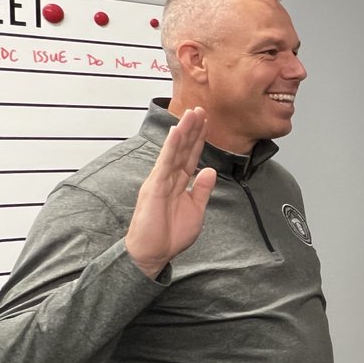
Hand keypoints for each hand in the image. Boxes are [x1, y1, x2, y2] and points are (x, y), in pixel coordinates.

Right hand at [125, 107, 216, 278]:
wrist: (153, 253)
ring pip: (174, 151)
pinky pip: (165, 164)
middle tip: (201, 109)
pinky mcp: (154, 187)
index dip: (199, 139)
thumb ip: (202, 190)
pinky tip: (176, 133)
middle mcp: (168, 177)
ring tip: (191, 113)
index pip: (191, 156)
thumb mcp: (196, 210)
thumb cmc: (171, 234)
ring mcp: (160, 180)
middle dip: (192, 129)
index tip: (206, 122)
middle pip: (183, 149)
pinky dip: (171, 148)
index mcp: (178, 183)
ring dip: (183, 131)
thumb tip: (210, 170)